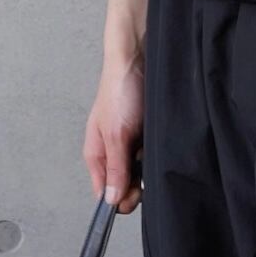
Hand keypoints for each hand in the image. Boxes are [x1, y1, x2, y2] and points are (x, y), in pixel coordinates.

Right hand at [82, 53, 144, 214]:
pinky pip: (152, 149)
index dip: (120, 197)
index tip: (134, 191)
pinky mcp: (145, 129)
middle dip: (137, 180)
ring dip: (148, 163)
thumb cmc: (120, 88)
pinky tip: (159, 137)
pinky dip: (157, 148)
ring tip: (151, 144)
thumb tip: (111, 200)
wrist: (138, 56)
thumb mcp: (117, 134)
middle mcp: (112, 149)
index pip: (105, 192)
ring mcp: (130, 139)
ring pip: (140, 167)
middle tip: (144, 164)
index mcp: (97, 154)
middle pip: (124, 182)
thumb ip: (115, 167)